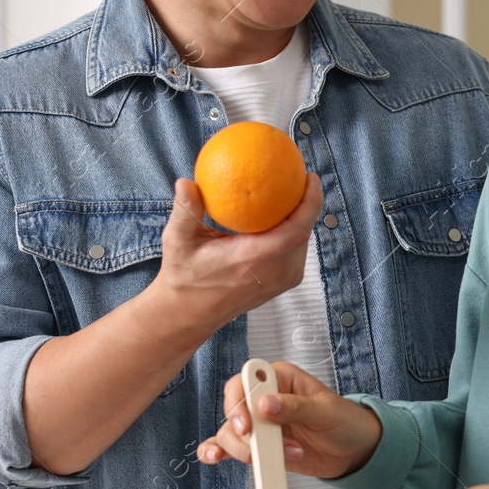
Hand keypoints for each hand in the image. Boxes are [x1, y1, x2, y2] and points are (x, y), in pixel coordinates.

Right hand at [150, 175, 323, 334]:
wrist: (189, 313)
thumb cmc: (183, 276)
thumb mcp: (177, 241)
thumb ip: (185, 211)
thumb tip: (186, 182)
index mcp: (254, 259)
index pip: (296, 229)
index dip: (311, 202)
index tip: (310, 176)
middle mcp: (274, 272)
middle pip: (305, 232)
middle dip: (308, 202)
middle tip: (298, 176)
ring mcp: (281, 281)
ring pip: (302, 242)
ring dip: (300, 217)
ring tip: (293, 192)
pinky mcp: (282, 284)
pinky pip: (296, 252)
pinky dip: (293, 231)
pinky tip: (282, 214)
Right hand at [196, 360, 382, 479]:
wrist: (353, 451)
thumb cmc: (344, 421)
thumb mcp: (326, 411)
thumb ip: (296, 407)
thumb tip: (266, 404)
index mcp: (280, 379)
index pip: (246, 381)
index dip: (240, 402)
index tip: (248, 424)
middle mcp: (264, 399)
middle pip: (233, 409)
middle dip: (243, 433)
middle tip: (261, 448)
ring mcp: (260, 424)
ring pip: (230, 431)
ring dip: (245, 449)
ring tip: (277, 457)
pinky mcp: (258, 446)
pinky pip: (229, 446)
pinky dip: (219, 451)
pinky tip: (215, 458)